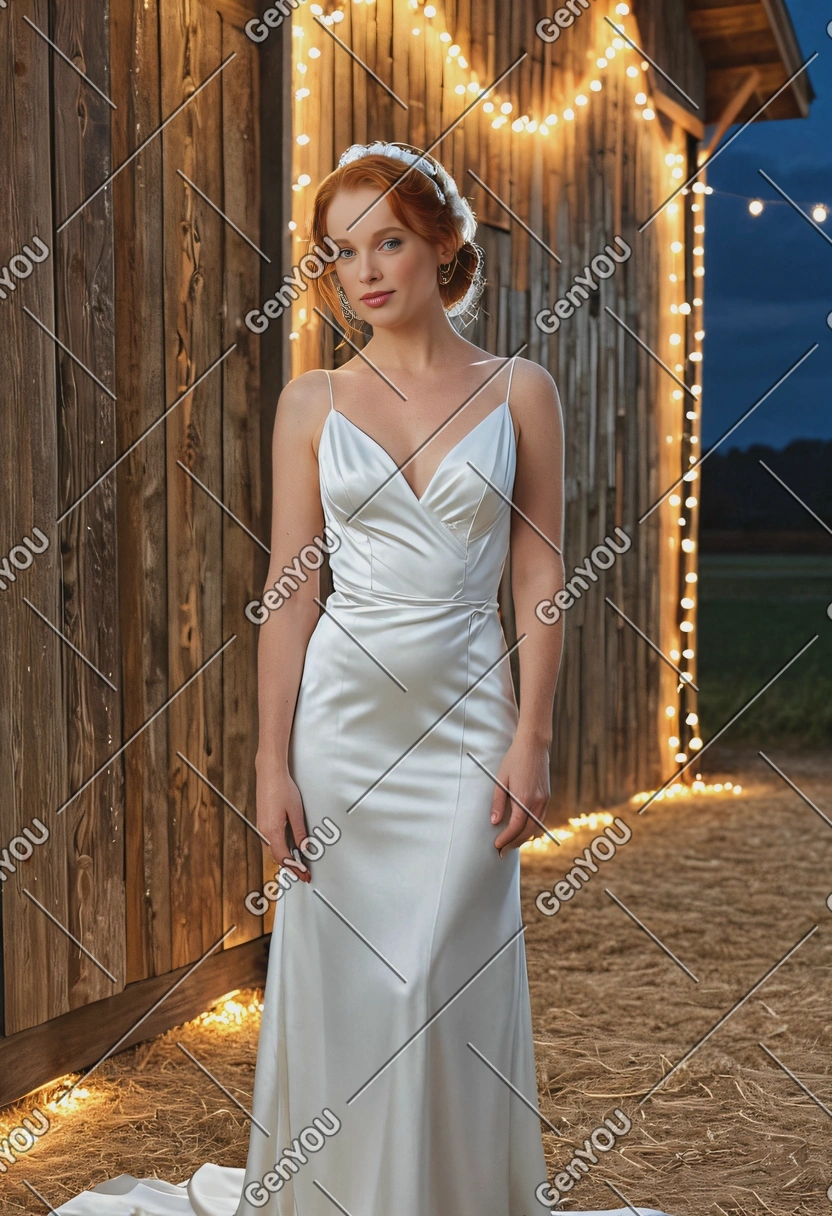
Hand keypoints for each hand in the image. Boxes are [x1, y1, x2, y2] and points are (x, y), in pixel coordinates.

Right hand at [255, 761, 311, 879]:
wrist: (269, 773)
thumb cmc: (282, 789)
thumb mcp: (296, 811)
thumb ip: (299, 832)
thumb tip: (304, 848)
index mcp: (272, 831)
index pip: (283, 858)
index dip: (295, 868)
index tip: (305, 875)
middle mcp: (263, 831)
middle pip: (276, 858)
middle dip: (290, 867)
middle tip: (304, 874)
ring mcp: (261, 827)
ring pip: (272, 851)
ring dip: (284, 860)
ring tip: (298, 865)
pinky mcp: (262, 822)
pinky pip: (270, 843)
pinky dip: (279, 851)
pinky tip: (288, 850)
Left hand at [490, 732, 550, 854]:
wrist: (534, 745)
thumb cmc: (514, 759)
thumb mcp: (501, 779)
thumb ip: (498, 802)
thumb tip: (494, 822)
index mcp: (524, 797)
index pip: (515, 827)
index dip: (506, 839)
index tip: (497, 845)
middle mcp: (537, 801)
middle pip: (527, 831)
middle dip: (514, 843)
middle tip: (502, 852)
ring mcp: (544, 800)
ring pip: (536, 827)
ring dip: (524, 838)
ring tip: (511, 844)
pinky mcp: (547, 797)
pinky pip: (540, 819)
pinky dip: (532, 829)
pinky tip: (523, 831)